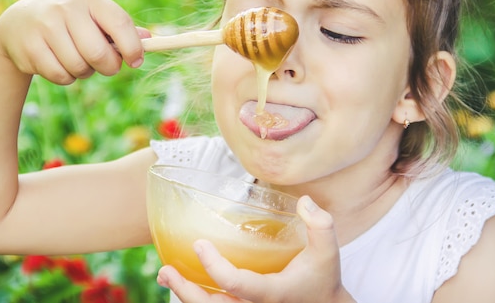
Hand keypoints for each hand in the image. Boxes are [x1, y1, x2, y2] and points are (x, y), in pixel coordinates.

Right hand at [0, 0, 149, 84]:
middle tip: (106, 66)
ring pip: (79, 67)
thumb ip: (122, 28)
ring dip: (85, 72)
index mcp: (91, 0)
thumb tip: (149, 39)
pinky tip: (60, 63)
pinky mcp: (30, 47)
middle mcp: (67, 9)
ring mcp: (46, 27)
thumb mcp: (95, 16)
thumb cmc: (71, 21)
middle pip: (99, 54)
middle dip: (109, 67)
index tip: (136, 61)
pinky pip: (61, 76)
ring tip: (78, 59)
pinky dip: (67, 77)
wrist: (19, 22)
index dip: (133, 48)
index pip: (120, 24)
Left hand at [157, 196, 355, 302]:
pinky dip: (197, 299)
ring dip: (185, 296)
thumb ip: (321, 224)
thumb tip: (304, 201)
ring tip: (166, 274)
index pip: (237, 284)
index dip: (215, 267)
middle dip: (186, 291)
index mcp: (271, 293)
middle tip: (166, 269)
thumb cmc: (323, 278)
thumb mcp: (328, 251)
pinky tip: (184, 283)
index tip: (199, 244)